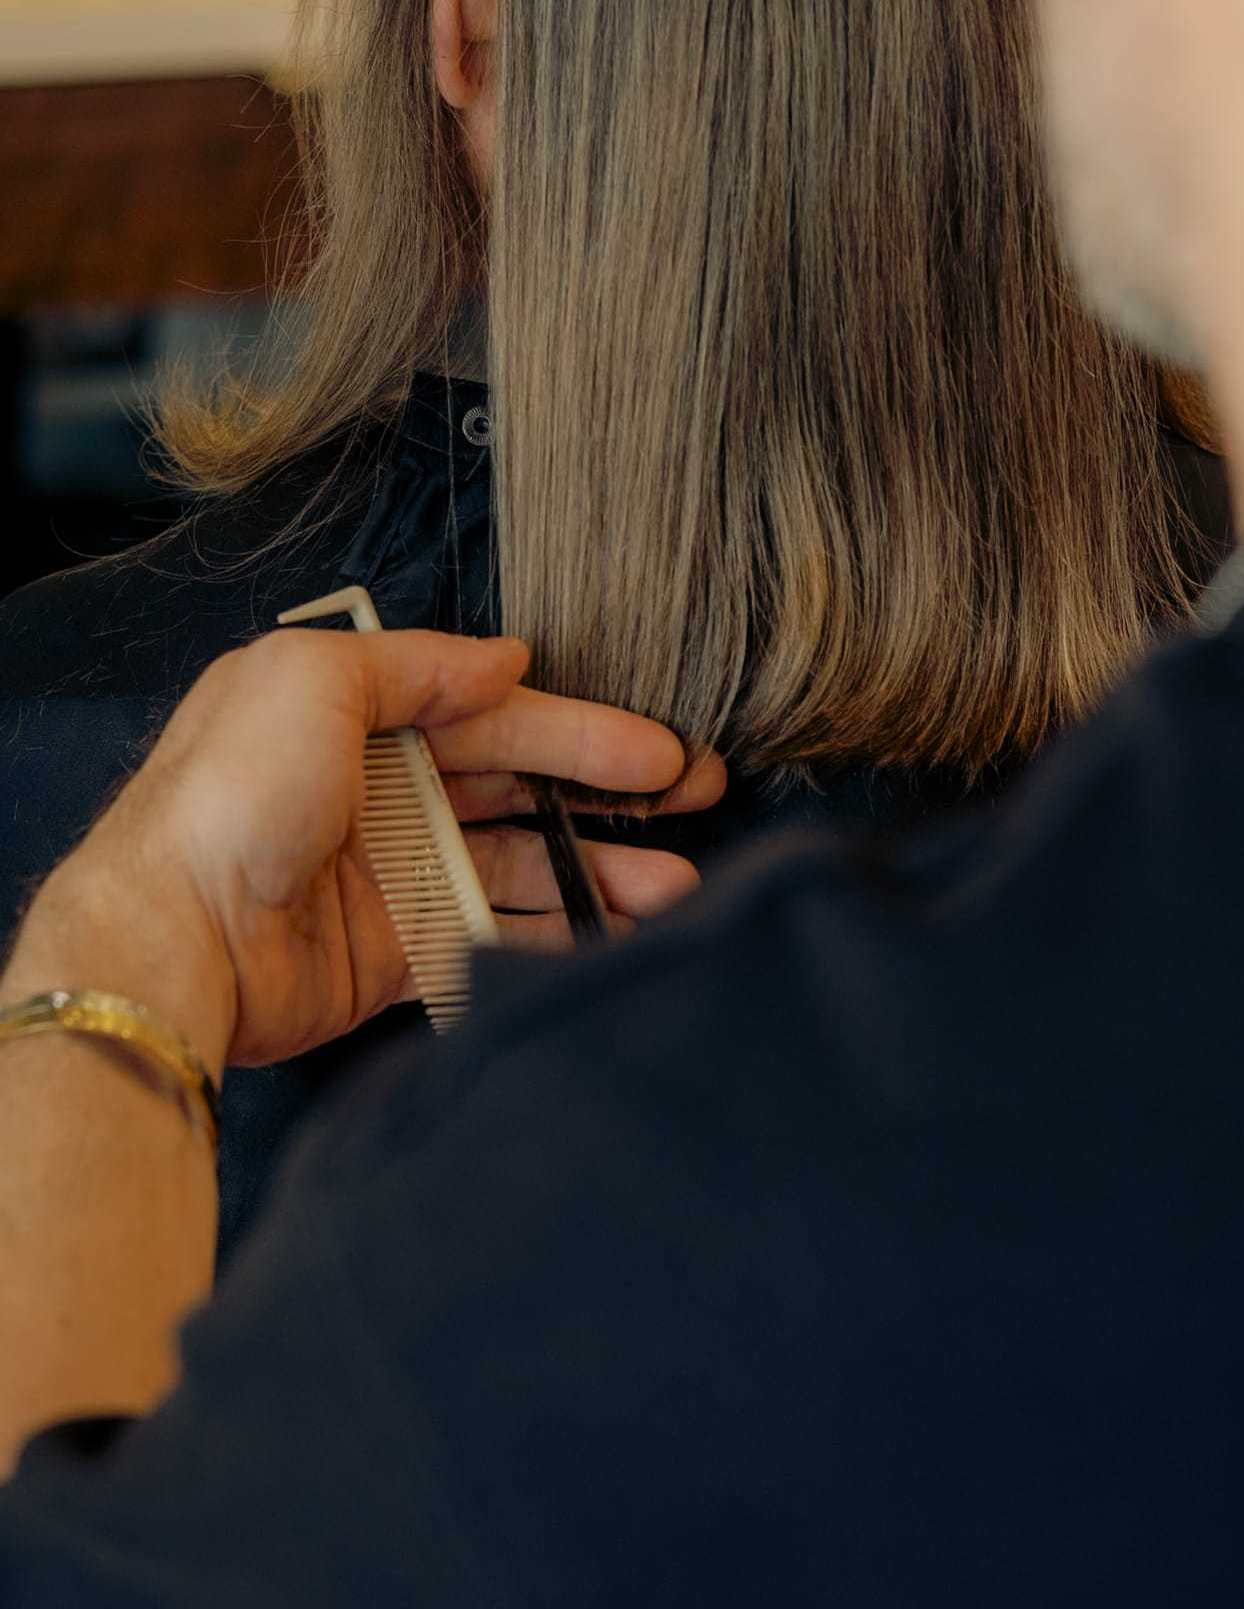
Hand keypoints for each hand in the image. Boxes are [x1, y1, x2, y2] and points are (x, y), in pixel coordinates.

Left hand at [17, 631, 724, 1075]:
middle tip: (698, 801)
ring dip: (602, 872)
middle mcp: (383, 792)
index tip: (659, 752)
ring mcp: (396, 877)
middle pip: (522, 787)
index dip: (582, 729)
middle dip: (612, 795)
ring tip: (675, 887)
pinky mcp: (399, 953)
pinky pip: (498, 940)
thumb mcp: (312, 680)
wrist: (179, 939)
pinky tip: (618, 935)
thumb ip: (416, 662)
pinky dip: (560, 939)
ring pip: (524, 868)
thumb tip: (507, 656)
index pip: (496, 717)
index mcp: (360, 718)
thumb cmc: (231, 798)